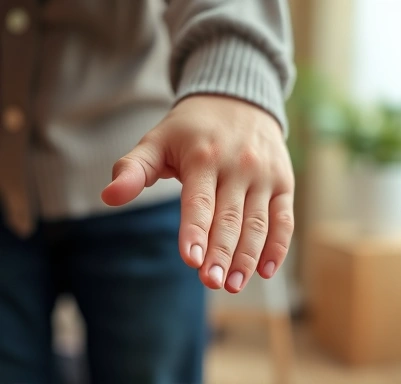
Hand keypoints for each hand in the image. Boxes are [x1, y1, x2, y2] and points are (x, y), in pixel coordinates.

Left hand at [101, 95, 294, 292]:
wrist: (240, 98)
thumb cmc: (192, 129)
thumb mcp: (158, 140)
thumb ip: (134, 169)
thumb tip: (108, 197)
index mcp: (204, 158)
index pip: (199, 201)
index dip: (195, 231)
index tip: (191, 261)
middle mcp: (239, 167)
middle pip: (230, 218)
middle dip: (221, 254)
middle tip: (212, 282)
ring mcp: (264, 176)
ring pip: (258, 223)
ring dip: (248, 257)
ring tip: (234, 285)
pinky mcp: (283, 183)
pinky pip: (284, 219)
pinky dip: (278, 247)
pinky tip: (266, 271)